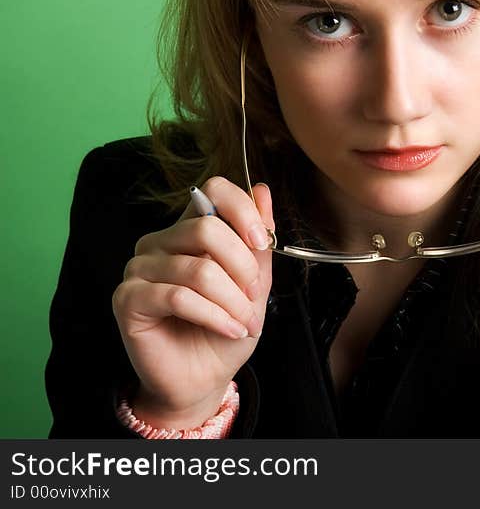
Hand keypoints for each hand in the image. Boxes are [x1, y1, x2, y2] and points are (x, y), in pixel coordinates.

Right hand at [111, 177, 273, 428]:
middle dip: (243, 268)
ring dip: (233, 302)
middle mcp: (160, 241)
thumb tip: (262, 190)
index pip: (212, 190)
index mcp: (190, 229)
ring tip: (245, 323)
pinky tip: (230, 330)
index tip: (263, 243)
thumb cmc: (226, 328)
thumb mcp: (254, 283)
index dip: (242, 211)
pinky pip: (178, 297)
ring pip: (198, 270)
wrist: (204, 378)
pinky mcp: (127, 298)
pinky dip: (214, 316)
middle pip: (207, 229)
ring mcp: (139, 268)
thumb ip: (257, 240)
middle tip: (255, 298)